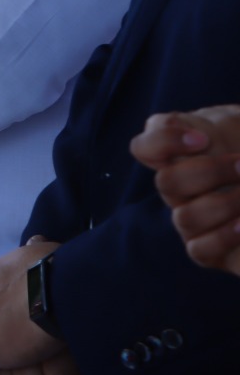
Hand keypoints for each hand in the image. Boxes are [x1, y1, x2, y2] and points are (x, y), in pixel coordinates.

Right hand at [132, 106, 239, 274]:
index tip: (203, 139)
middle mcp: (178, 189)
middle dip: (210, 172)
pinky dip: (224, 237)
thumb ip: (209, 127)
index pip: (144, 148)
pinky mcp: (208, 250)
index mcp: (179, 154)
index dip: (164, 142)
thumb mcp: (234, 124)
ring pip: (185, 218)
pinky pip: (199, 250)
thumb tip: (202, 140)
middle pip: (166, 183)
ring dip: (225, 204)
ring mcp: (190, 219)